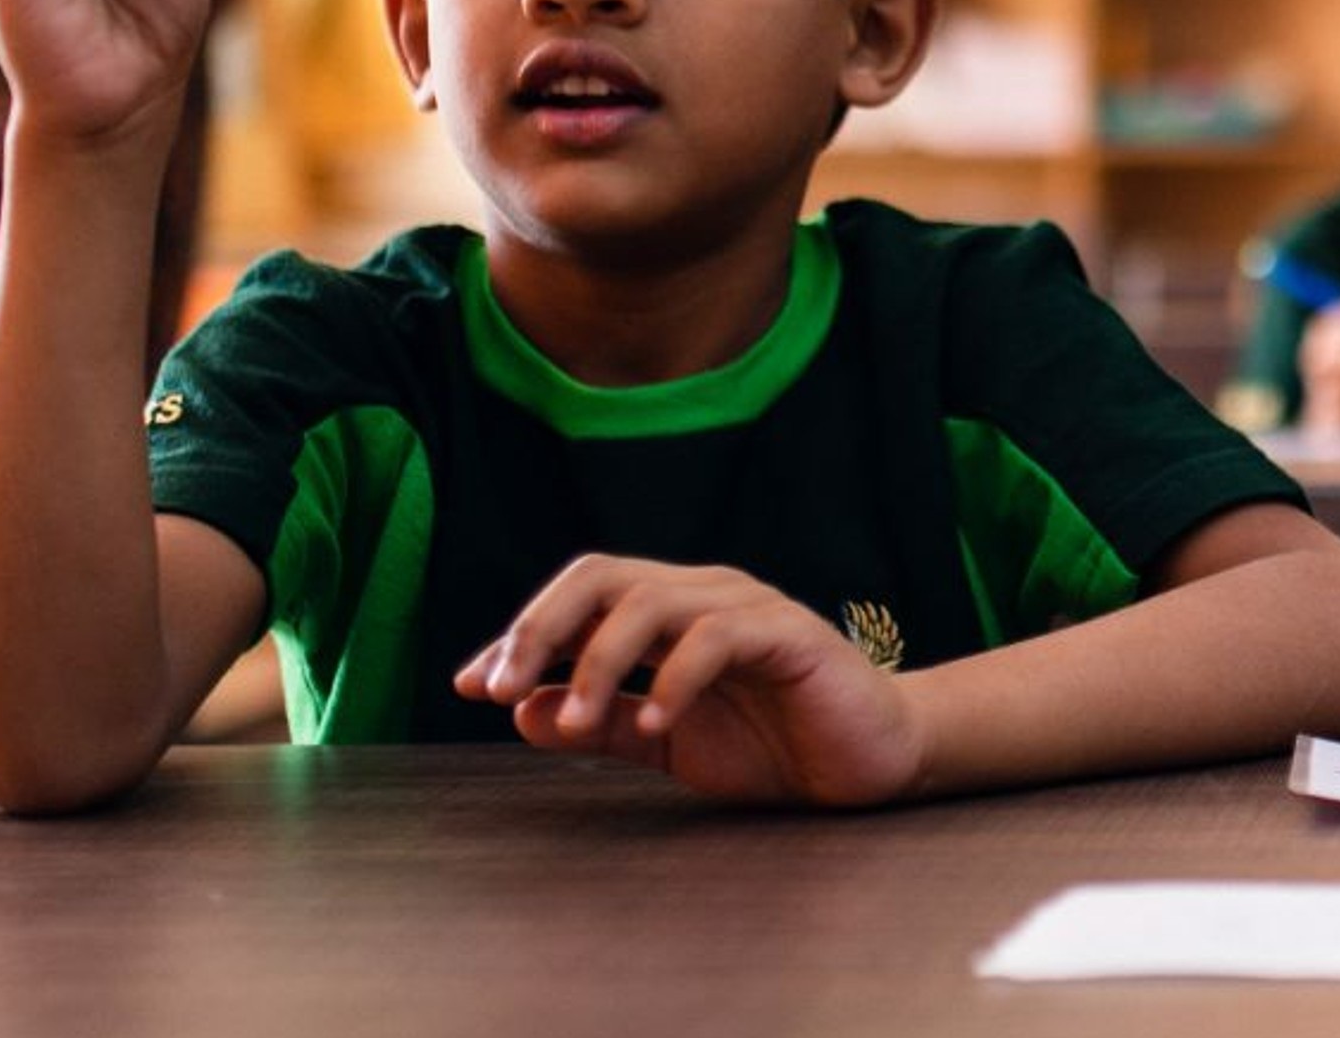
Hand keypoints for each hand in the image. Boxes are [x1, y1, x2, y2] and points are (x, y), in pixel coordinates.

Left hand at [455, 556, 923, 806]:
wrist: (867, 762)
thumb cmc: (773, 744)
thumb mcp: (668, 742)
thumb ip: (604, 724)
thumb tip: (523, 711)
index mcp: (669, 614)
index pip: (581, 597)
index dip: (522, 634)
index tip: (472, 686)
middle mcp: (702, 595)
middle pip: (603, 576)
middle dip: (542, 629)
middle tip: (501, 689)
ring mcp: (746, 608)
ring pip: (651, 601)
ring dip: (599, 661)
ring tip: (579, 722)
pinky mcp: (790, 634)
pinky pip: (718, 637)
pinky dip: (676, 677)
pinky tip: (658, 719)